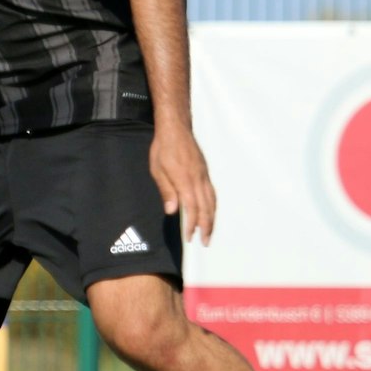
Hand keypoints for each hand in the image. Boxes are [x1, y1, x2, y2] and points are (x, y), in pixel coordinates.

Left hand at [150, 122, 216, 244]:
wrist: (176, 128)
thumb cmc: (163, 149)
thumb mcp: (157, 169)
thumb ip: (166, 191)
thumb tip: (172, 211)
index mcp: (185, 180)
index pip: (192, 208)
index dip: (192, 224)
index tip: (190, 237)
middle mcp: (198, 179)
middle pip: (206, 208)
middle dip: (207, 227)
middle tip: (205, 242)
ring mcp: (204, 175)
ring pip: (212, 201)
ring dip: (212, 218)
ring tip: (210, 231)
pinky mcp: (205, 172)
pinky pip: (212, 192)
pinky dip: (213, 206)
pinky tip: (211, 212)